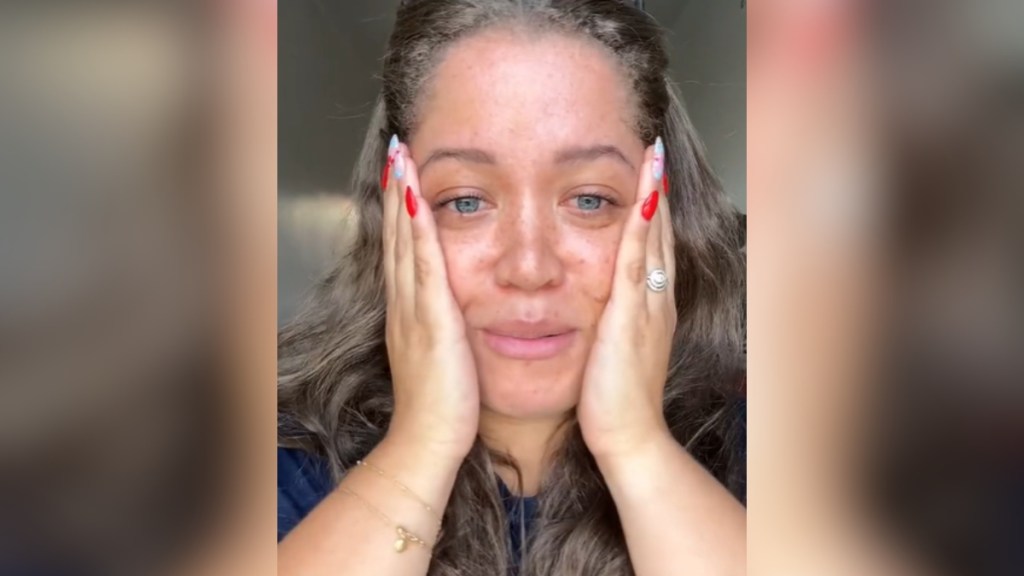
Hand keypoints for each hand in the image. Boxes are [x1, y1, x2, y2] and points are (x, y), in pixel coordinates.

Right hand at [381, 137, 479, 462]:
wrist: (427, 442)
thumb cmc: (444, 407)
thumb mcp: (442, 358)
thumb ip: (445, 330)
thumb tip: (452, 313)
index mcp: (411, 311)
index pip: (404, 250)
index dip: (402, 211)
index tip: (406, 176)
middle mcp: (405, 303)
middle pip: (397, 236)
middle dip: (397, 191)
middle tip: (398, 150)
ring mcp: (412, 308)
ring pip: (404, 241)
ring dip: (401, 196)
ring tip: (401, 156)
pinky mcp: (429, 318)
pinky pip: (421, 263)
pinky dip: (415, 227)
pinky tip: (416, 197)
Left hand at [578, 137, 676, 463]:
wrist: (627, 435)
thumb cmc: (613, 398)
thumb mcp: (614, 348)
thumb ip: (610, 320)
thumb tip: (599, 304)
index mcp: (650, 304)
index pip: (652, 243)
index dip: (650, 205)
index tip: (644, 170)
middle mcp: (656, 297)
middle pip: (660, 230)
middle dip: (657, 187)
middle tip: (654, 145)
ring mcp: (649, 303)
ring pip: (655, 236)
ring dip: (654, 191)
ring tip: (653, 150)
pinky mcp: (632, 313)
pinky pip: (639, 258)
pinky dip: (643, 222)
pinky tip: (642, 192)